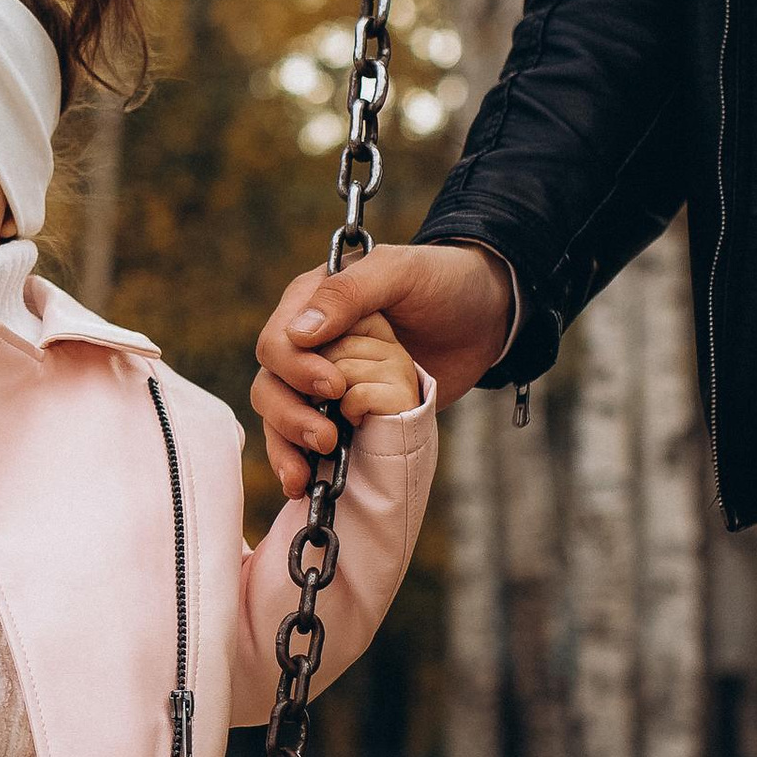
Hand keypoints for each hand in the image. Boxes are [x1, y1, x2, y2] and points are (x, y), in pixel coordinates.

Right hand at [251, 241, 511, 496]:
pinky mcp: (344, 410)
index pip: (277, 342)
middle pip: (270, 384)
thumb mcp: (400, 273)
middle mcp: (309, 343)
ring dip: (287, 445)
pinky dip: (297, 461)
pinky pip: (303, 439)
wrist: (486, 318)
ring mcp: (324, 381)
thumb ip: (349, 294)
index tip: (334, 387)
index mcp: (311, 301)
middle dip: (291, 415)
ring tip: (306, 473)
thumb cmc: (443, 283)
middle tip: (328, 436)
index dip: (297, 370)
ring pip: (278, 415)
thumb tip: (299, 335)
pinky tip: (301, 483)